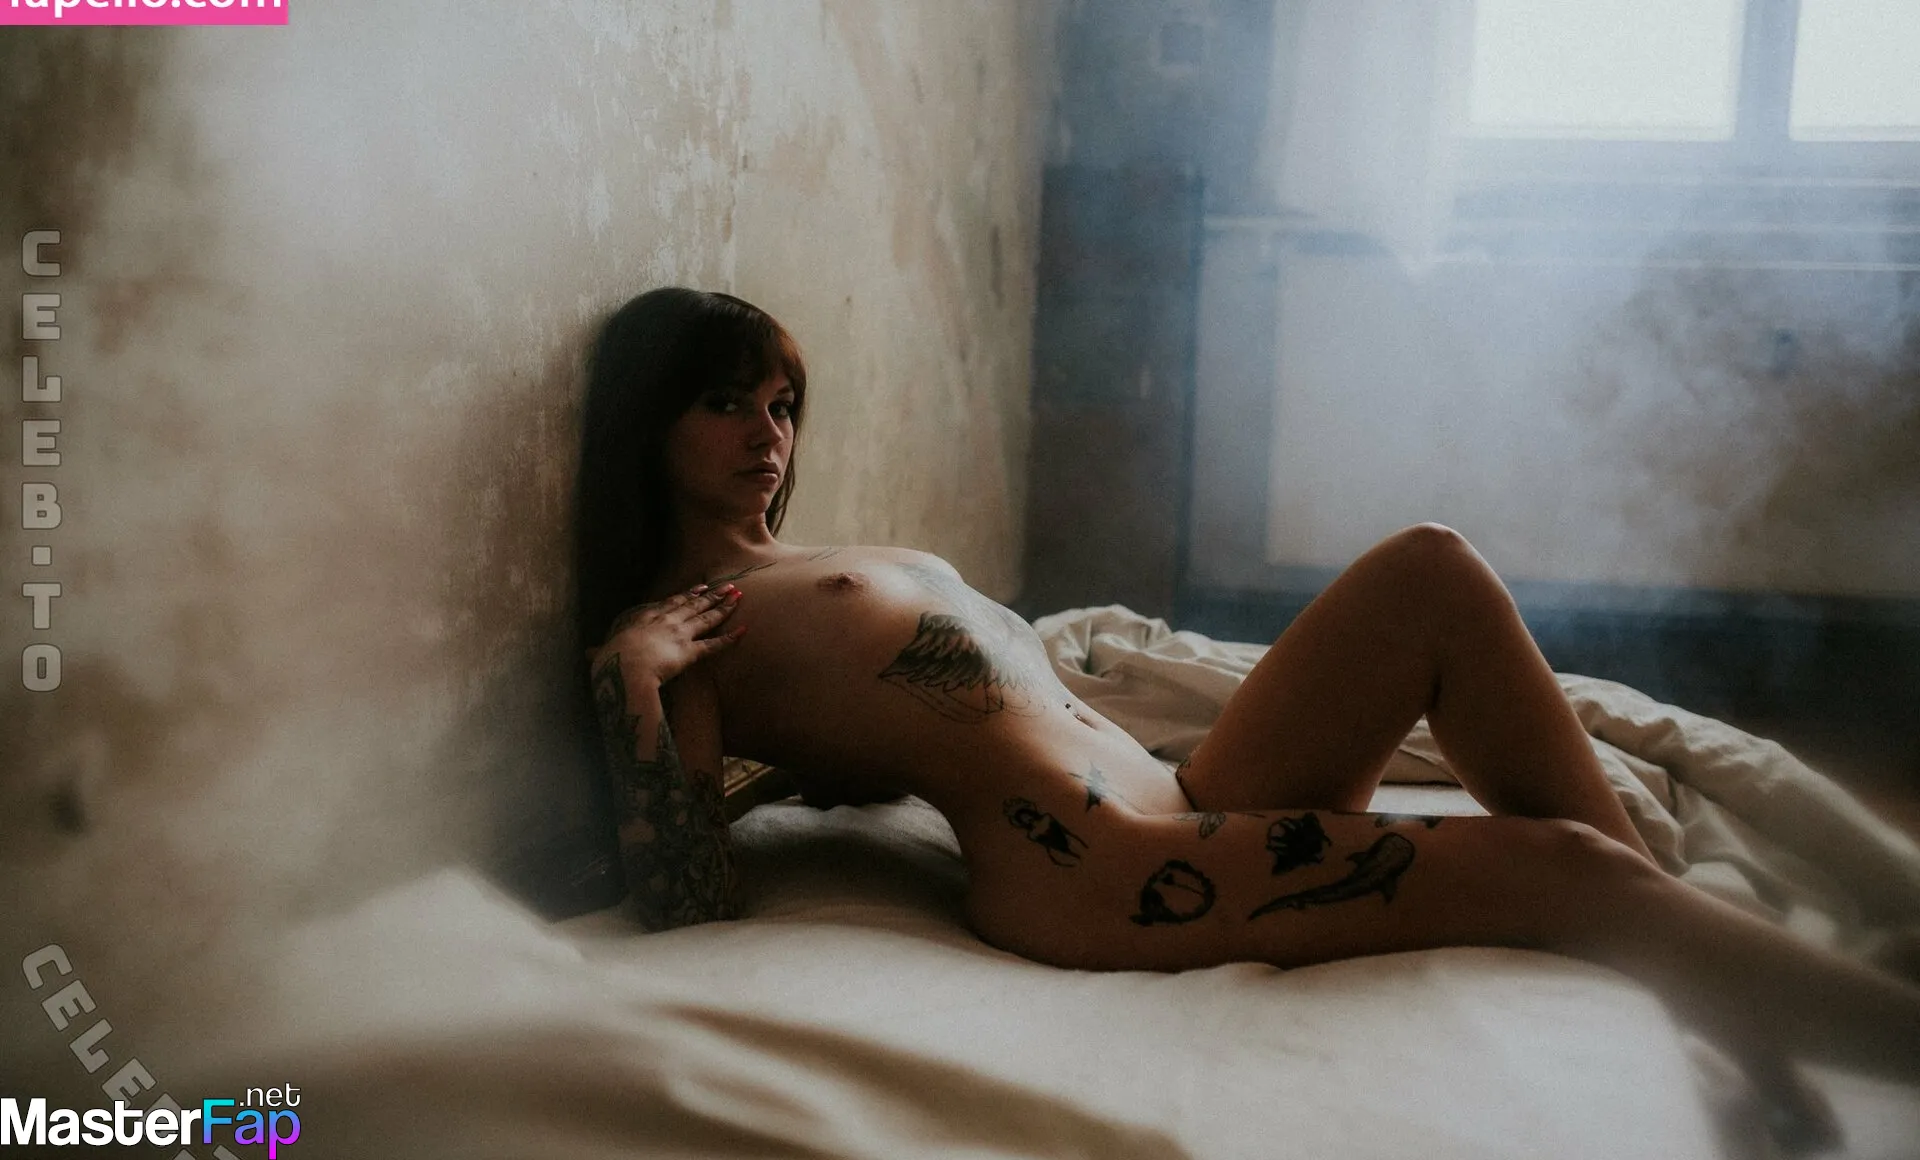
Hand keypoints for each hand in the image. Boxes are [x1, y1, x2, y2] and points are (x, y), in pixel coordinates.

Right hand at [588, 584, 745, 689]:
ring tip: (738, 596)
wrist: (625, 669)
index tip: (698, 588)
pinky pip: (714, 644)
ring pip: (707, 617)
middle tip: (727, 585)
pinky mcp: (690, 652)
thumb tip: (588, 654)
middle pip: (693, 605)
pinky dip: (730, 638)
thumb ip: (599, 653)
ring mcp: (680, 634)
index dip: (686, 595)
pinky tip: (743, 630)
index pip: (670, 603)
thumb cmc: (610, 662)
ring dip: (724, 606)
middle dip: (712, 595)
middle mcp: (666, 621)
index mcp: (645, 619)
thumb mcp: (603, 654)